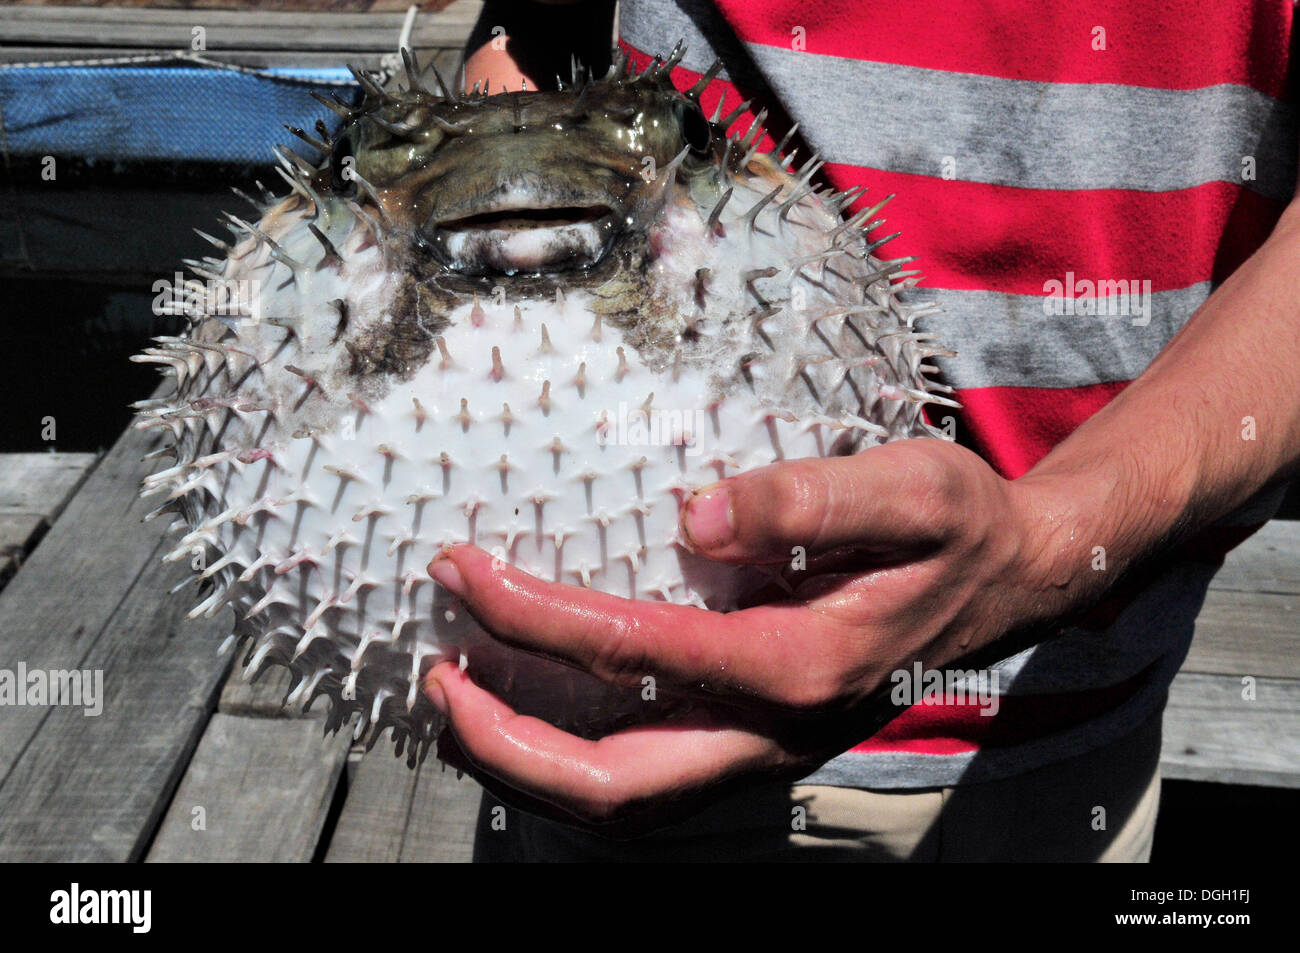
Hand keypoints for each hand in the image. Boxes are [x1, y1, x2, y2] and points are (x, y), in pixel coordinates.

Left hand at [421, 438, 1077, 831]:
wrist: (1014, 581)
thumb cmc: (960, 528)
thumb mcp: (912, 489)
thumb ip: (810, 498)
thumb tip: (696, 511)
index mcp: (799, 663)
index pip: (630, 652)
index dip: (532, 614)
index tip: (462, 568)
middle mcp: (773, 729)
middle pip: (613, 783)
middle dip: (505, 741)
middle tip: (435, 677)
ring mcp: (765, 746)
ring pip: (626, 800)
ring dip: (529, 767)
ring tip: (458, 702)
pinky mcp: (757, 737)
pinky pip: (648, 776)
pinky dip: (572, 759)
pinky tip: (533, 708)